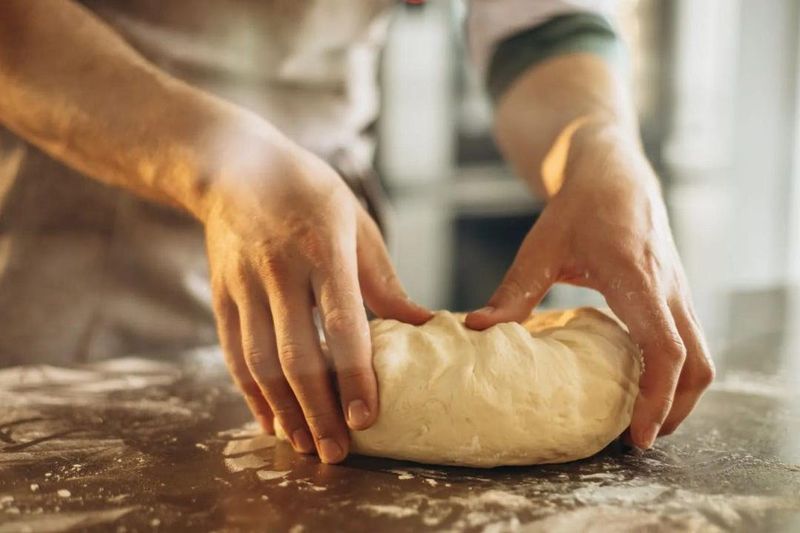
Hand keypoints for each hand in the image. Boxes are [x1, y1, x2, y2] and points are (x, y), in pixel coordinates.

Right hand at [203, 129, 430, 462]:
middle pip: (297, 354)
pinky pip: (233, 352)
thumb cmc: (310, 194)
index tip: (367, 417)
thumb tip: (424, 326)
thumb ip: (384, 281)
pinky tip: (269, 420)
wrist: (235, 167)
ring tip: (305, 446)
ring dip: (283, 410)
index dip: (354, 374)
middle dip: (317, 410)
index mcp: (323, 249)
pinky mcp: (221, 295)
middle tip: (337, 454)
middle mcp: (280, 270)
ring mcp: (244, 284)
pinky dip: (250, 392)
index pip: (341, 323)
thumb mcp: (356, 223)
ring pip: (260, 361)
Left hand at [465, 127, 713, 448]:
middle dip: (676, 410)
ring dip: (680, 393)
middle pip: (697, 365)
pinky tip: (643, 382)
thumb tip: (476, 328)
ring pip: (700, 355)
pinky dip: (676, 370)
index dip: (657, 399)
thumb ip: (513, 292)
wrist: (612, 172)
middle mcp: (668, 288)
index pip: (665, 350)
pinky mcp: (675, 291)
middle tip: (639, 440)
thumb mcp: (540, 249)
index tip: (638, 437)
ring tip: (643, 420)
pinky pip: (689, 340)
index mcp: (637, 278)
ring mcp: (679, 289)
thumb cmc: (577, 208)